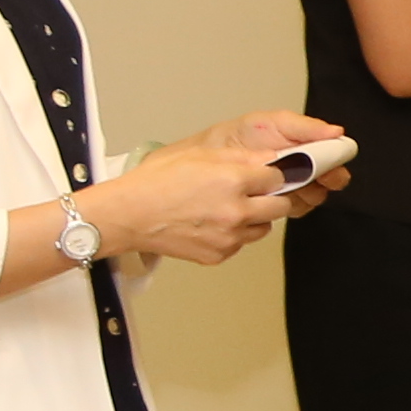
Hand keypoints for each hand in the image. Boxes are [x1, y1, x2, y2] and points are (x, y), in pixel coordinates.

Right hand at [96, 112, 351, 265]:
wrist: (130, 215)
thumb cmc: (158, 182)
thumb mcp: (200, 156)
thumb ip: (242, 158)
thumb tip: (273, 160)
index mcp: (233, 180)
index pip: (279, 177)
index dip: (275, 174)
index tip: (272, 174)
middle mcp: (236, 211)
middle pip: (280, 205)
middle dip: (271, 197)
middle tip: (252, 191)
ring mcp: (229, 237)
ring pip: (263, 227)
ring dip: (254, 217)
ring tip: (225, 207)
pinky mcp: (220, 254)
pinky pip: (241, 242)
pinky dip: (234, 233)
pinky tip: (211, 223)